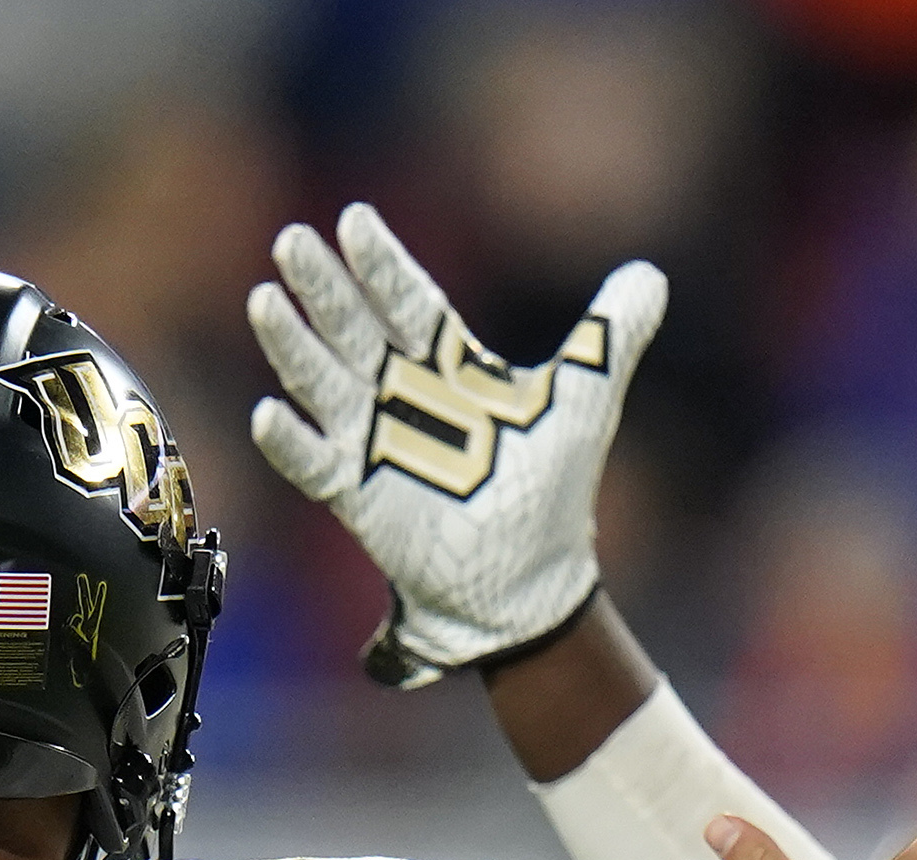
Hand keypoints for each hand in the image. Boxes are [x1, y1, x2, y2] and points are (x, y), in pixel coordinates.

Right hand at [247, 203, 665, 689]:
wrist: (531, 582)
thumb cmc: (549, 493)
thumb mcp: (585, 401)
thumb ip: (610, 336)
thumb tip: (651, 277)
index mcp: (449, 367)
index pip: (409, 302)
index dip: (382, 265)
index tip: (355, 220)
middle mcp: (402, 396)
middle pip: (354, 330)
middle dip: (324, 289)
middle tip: (293, 240)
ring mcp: (374, 444)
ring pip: (322, 383)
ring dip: (294, 346)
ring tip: (265, 301)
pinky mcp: (358, 497)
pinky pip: (314, 464)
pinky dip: (291, 442)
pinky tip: (269, 413)